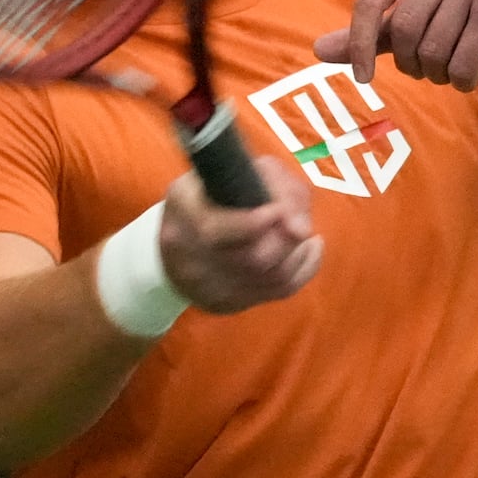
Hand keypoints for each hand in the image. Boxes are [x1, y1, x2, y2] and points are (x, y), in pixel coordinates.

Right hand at [159, 155, 322, 314]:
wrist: (168, 252)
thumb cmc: (200, 201)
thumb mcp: (217, 173)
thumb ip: (264, 177)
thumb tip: (299, 221)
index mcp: (184, 217)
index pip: (215, 230)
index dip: (252, 223)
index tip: (278, 210)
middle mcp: (193, 259)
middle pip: (253, 258)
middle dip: (287, 236)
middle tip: (300, 218)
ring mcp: (212, 288)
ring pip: (273, 277)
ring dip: (299, 250)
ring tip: (303, 229)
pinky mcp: (231, 304)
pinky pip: (281, 291)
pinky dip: (305, 267)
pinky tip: (309, 248)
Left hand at [313, 0, 477, 90]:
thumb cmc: (467, 18)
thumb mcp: (415, 20)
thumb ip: (369, 33)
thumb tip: (318, 49)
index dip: (358, 42)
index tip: (362, 77)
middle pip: (402, 30)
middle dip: (410, 62)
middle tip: (427, 67)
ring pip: (431, 50)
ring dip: (438, 73)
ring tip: (453, 65)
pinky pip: (459, 63)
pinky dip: (461, 80)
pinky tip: (473, 72)